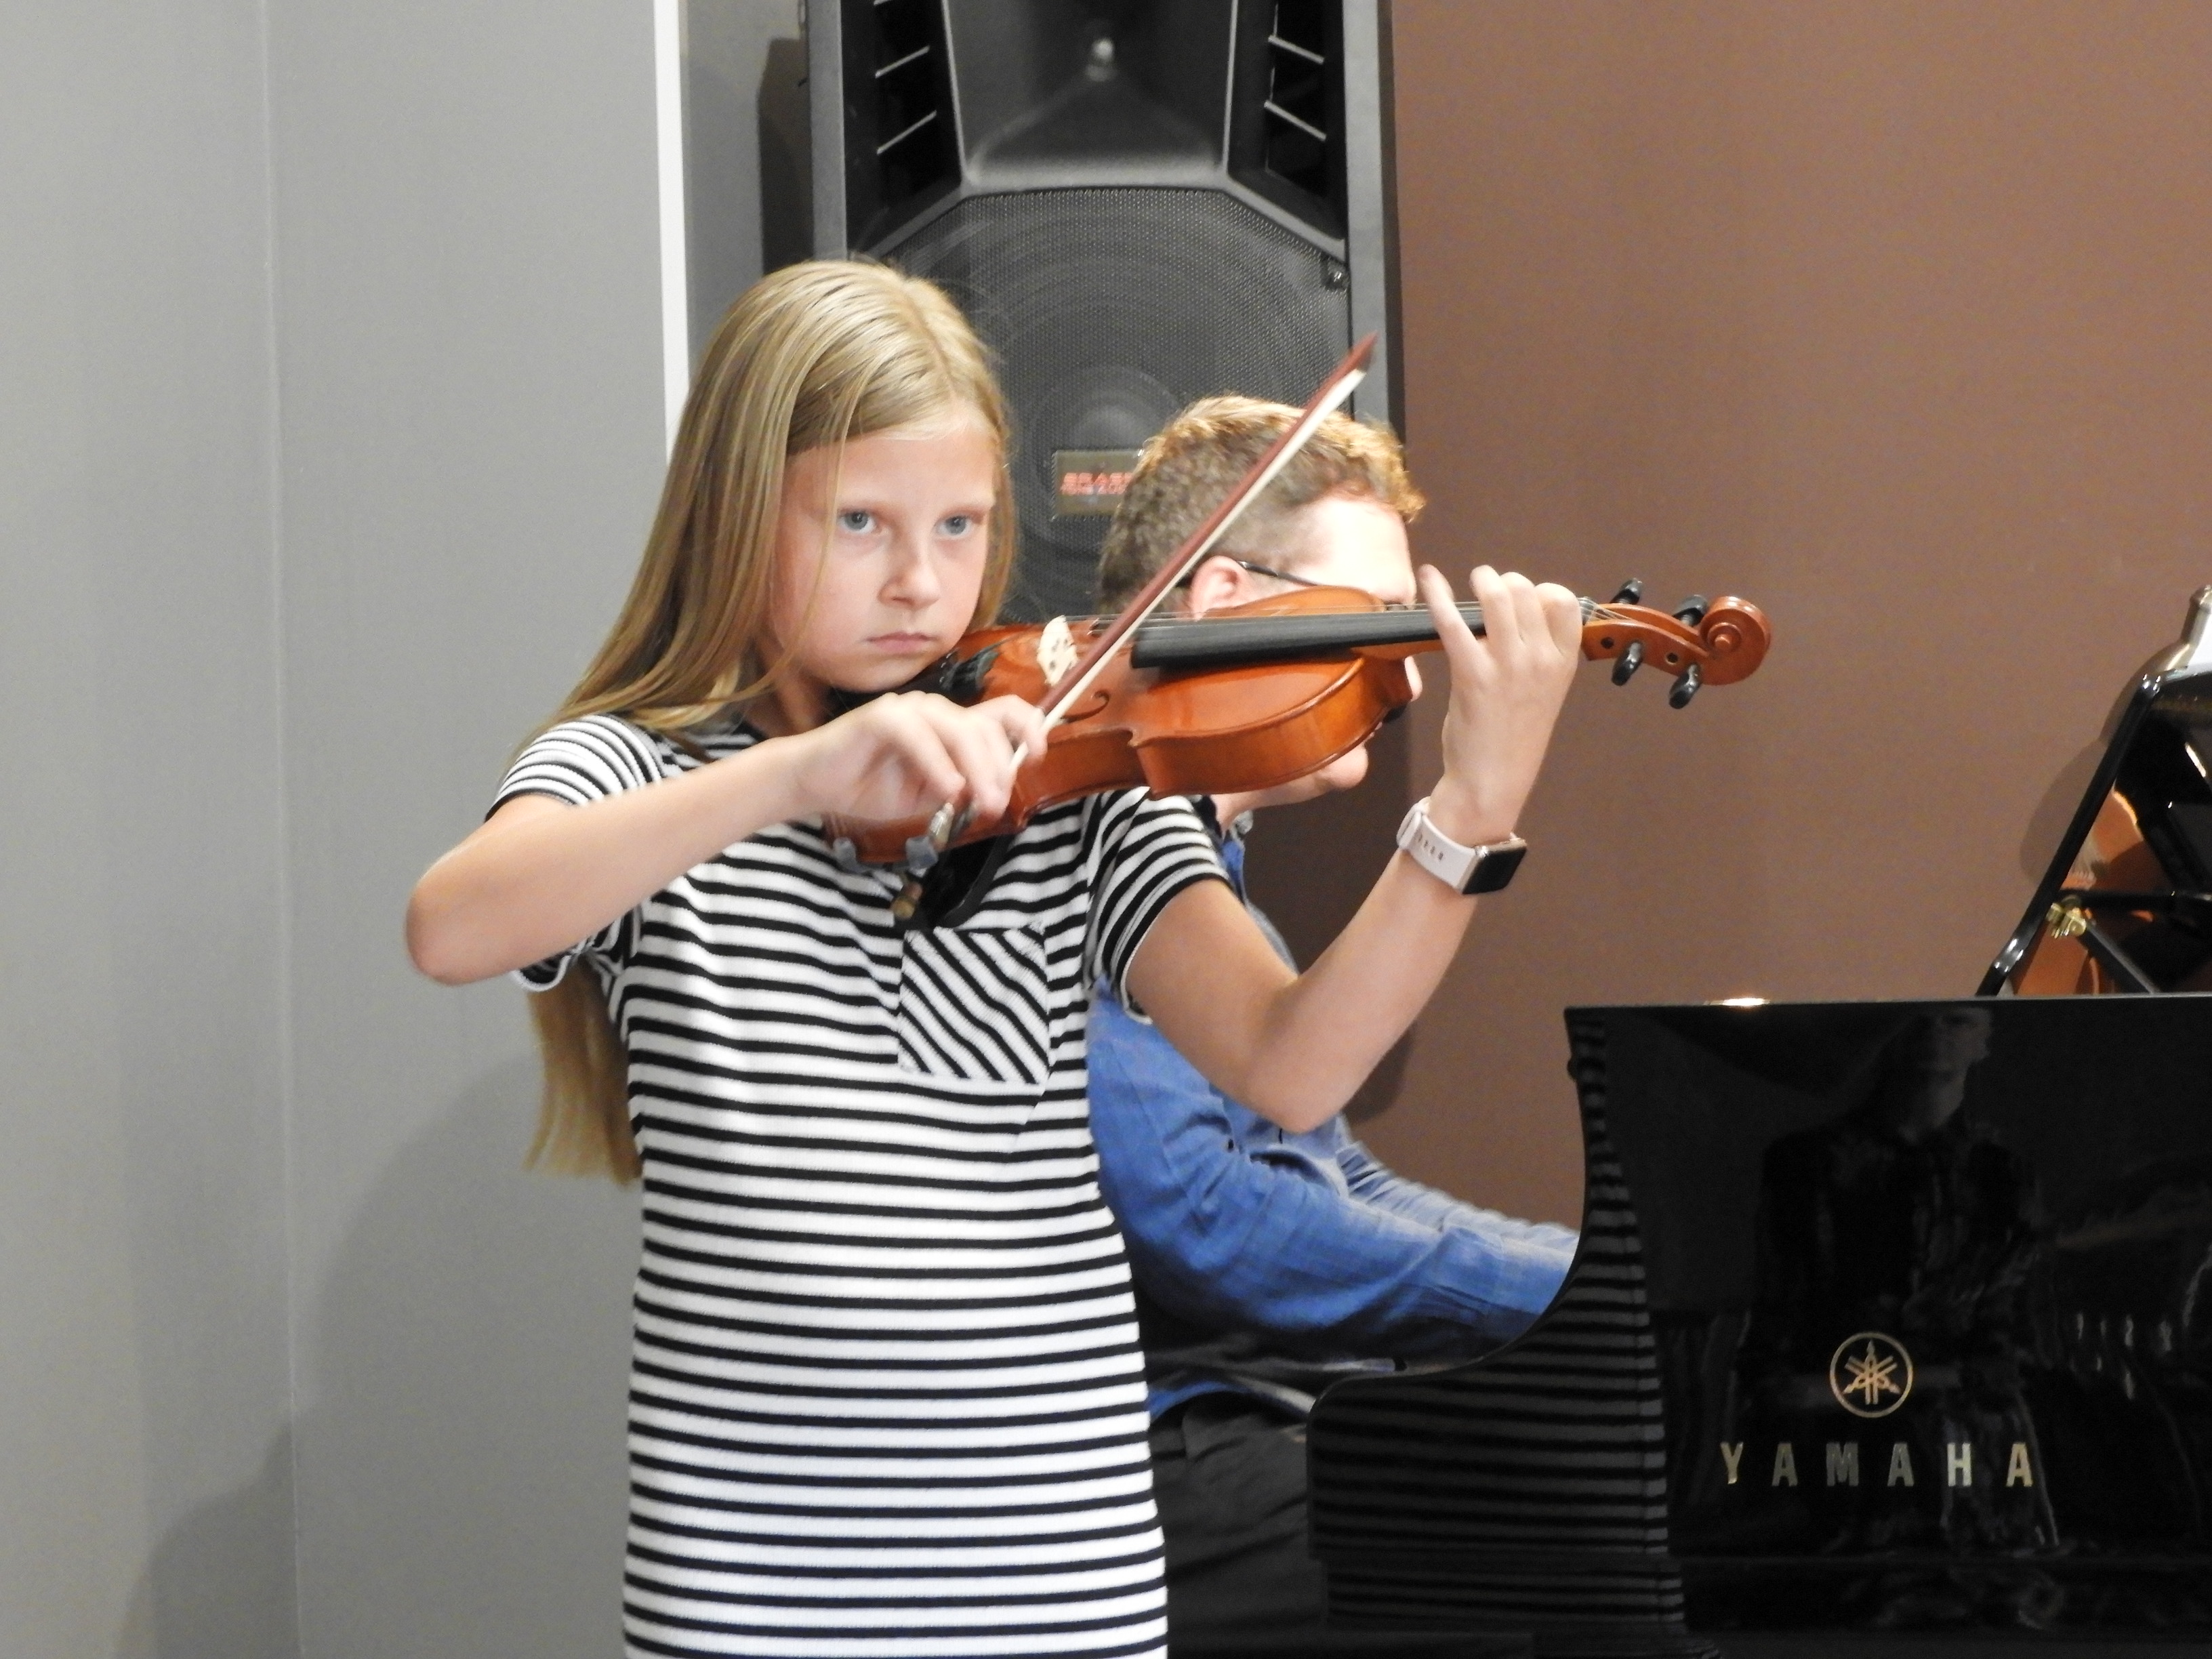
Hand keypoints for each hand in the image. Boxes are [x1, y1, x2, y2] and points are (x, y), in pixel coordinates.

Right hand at [779, 692, 1045, 826]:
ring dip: (976, 769)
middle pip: (985, 729)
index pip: (1005, 712)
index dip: (1030, 728)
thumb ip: (964, 788)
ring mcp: (909, 710)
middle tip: (995, 808)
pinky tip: (946, 790)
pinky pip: (919, 736)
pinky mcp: (882, 717)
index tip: (1039, 757)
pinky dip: (938, 765)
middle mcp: (937, 711)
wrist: (817, 785)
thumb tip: (996, 792)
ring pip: (959, 730)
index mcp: (953, 726)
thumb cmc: (873, 787)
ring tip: (978, 804)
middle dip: (999, 770)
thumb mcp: (932, 796)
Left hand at [1419, 564, 1581, 844]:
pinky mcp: (1471, 673)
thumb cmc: (1513, 737)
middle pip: (1526, 590)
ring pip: (1497, 596)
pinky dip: (1438, 594)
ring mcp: (1507, 665)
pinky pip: (1453, 621)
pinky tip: (1428, 578)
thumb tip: (1517, 616)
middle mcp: (1541, 659)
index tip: (1524, 598)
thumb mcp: (1544, 693)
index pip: (1563, 601)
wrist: (1493, 781)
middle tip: (1489, 586)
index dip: (1541, 590)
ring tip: (1473, 579)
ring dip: (1481, 579)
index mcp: (1563, 663)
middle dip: (1505, 581)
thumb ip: (1538, 655)